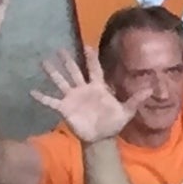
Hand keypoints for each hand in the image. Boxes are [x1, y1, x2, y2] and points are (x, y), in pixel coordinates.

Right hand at [29, 49, 143, 142]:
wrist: (101, 138)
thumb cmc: (113, 123)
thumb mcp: (127, 111)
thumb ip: (136, 99)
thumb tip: (151, 89)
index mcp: (98, 87)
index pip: (94, 69)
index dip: (91, 58)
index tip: (87, 45)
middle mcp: (83, 89)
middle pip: (74, 71)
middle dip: (68, 60)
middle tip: (60, 48)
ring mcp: (72, 98)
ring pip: (61, 81)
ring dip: (53, 72)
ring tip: (44, 62)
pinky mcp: (64, 108)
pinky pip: (51, 101)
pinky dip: (42, 97)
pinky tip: (32, 91)